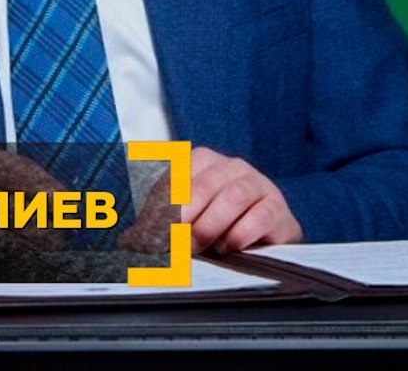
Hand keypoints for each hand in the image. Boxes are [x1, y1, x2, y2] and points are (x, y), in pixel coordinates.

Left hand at [117, 146, 301, 254]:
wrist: (267, 235)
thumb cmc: (220, 223)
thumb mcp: (189, 218)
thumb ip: (162, 223)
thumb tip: (130, 241)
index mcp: (202, 160)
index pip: (177, 178)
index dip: (161, 208)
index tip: (150, 234)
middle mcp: (229, 165)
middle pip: (202, 187)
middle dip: (185, 220)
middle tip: (175, 246)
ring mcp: (256, 182)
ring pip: (232, 197)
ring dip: (212, 226)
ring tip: (205, 246)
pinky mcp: (277, 205)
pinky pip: (259, 216)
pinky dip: (240, 234)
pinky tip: (230, 246)